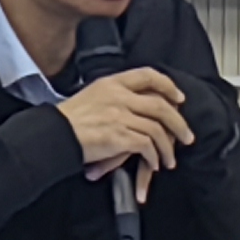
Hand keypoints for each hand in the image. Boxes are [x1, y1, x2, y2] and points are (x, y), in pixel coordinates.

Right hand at [55, 67, 194, 180]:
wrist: (54, 135)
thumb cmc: (68, 120)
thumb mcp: (91, 96)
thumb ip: (113, 97)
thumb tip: (134, 105)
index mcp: (111, 83)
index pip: (147, 75)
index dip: (167, 85)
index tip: (178, 97)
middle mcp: (118, 96)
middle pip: (160, 104)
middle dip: (178, 122)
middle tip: (186, 135)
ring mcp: (119, 115)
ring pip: (157, 127)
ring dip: (167, 147)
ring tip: (170, 159)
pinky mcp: (119, 136)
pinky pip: (147, 145)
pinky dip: (153, 157)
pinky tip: (153, 164)